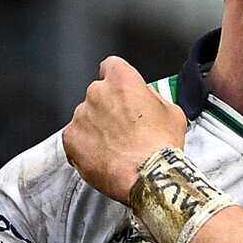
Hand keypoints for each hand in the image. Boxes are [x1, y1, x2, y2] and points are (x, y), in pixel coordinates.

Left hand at [63, 56, 187, 202]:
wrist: (148, 177)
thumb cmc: (161, 147)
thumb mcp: (172, 112)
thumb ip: (152, 98)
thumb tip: (145, 99)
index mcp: (122, 80)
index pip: (111, 66)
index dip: (117, 80)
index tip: (120, 92)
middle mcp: (97, 93)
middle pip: (98, 94)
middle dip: (108, 109)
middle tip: (124, 130)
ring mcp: (81, 116)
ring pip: (86, 118)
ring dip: (97, 129)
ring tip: (115, 149)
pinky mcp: (71, 139)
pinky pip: (75, 139)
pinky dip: (85, 147)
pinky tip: (103, 157)